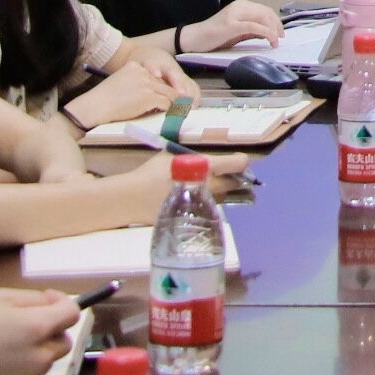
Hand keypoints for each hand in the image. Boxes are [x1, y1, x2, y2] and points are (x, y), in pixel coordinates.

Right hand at [0, 289, 77, 374]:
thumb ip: (32, 298)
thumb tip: (52, 302)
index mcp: (37, 326)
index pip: (72, 313)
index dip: (64, 303)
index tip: (50, 301)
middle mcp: (40, 354)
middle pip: (63, 340)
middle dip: (51, 331)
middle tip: (26, 326)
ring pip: (47, 360)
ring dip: (36, 351)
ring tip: (5, 347)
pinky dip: (22, 370)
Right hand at [62, 57, 195, 129]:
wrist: (93, 107)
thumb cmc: (102, 101)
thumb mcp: (120, 84)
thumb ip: (136, 84)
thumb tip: (152, 96)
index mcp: (134, 66)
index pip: (155, 76)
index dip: (165, 87)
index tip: (173, 95)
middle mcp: (142, 72)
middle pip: (165, 84)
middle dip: (174, 95)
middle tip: (183, 105)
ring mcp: (146, 83)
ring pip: (168, 93)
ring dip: (176, 104)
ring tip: (182, 111)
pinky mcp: (148, 96)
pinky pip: (166, 103)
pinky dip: (171, 110)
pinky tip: (173, 116)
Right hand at [117, 148, 251, 207]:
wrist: (133, 198)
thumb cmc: (151, 173)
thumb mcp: (172, 156)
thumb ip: (192, 156)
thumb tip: (207, 157)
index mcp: (203, 168)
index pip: (234, 165)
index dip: (241, 162)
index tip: (241, 161)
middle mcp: (207, 187)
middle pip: (233, 184)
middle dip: (235, 178)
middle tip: (232, 174)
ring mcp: (201, 205)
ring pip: (223, 198)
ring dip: (223, 191)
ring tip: (213, 185)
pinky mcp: (194, 218)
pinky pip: (209, 209)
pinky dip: (210, 203)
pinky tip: (202, 198)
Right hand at [186, 0, 286, 51]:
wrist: (194, 39)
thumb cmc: (214, 36)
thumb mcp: (237, 32)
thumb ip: (251, 30)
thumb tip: (268, 33)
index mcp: (241, 5)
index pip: (264, 9)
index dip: (275, 21)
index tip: (280, 33)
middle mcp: (239, 6)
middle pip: (266, 12)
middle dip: (277, 25)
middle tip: (281, 38)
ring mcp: (235, 14)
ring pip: (263, 17)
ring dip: (273, 30)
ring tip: (276, 42)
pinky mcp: (231, 24)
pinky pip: (255, 27)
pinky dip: (267, 33)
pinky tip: (271, 41)